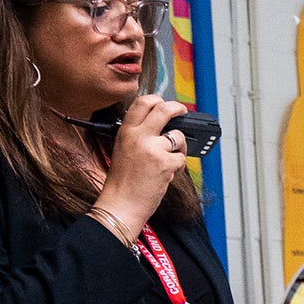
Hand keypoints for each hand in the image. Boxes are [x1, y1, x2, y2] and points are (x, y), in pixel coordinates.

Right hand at [95, 94, 188, 238]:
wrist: (121, 203)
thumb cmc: (122, 181)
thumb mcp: (123, 149)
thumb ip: (139, 134)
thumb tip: (160, 124)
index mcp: (126, 131)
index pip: (142, 103)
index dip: (157, 99)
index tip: (165, 102)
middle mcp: (139, 136)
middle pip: (164, 110)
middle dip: (178, 108)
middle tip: (183, 111)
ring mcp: (153, 149)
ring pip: (178, 136)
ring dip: (179, 147)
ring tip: (168, 158)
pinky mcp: (166, 163)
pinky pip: (181, 158)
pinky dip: (177, 166)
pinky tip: (165, 173)